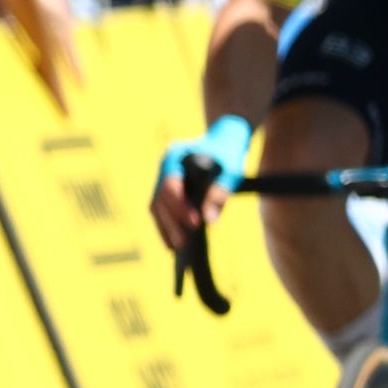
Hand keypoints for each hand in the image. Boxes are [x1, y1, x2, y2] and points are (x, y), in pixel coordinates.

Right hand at [149, 119, 248, 250]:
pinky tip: (176, 242)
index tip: (194, 224)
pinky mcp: (168, 189)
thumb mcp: (230, 170)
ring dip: (165, 228)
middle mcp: (164, 168)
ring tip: (177, 250)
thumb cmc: (228, 152)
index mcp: (174, 156)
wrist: (224, 137)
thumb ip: (219, 192)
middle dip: (170, 224)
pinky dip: (168, 225)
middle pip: (159, 200)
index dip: (180, 206)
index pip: (171, 185)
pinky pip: (163, 210)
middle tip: (183, 246)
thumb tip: (209, 221)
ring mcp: (163, 178)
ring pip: (157, 207)